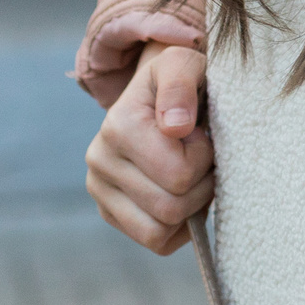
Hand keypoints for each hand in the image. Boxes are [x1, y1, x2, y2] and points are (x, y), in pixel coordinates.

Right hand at [84, 41, 213, 253]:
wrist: (160, 92)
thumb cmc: (181, 79)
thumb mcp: (185, 63)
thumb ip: (180, 84)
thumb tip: (175, 127)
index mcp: (119, 125)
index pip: (179, 175)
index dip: (205, 159)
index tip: (204, 136)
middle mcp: (99, 160)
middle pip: (170, 208)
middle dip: (202, 186)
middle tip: (205, 159)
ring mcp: (99, 189)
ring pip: (158, 232)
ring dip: (190, 209)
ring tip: (194, 176)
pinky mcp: (108, 211)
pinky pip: (154, 241)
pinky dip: (178, 226)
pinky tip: (184, 194)